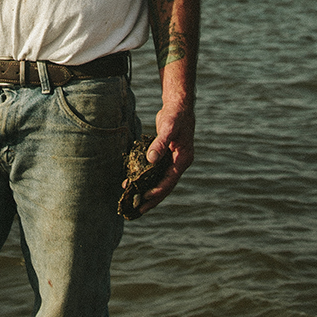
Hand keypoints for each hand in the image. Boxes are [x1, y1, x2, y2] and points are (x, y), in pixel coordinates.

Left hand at [132, 102, 193, 216]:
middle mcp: (179, 163)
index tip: (145, 199)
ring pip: (160, 180)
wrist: (178, 106)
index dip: (157, 191)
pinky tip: (133, 181)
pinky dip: (145, 177)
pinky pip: (155, 171)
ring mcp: (172, 160)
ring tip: (133, 200)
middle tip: (138, 210)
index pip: (170, 181)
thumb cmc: (175, 116)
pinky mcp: (165, 156)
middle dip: (152, 198)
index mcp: (183, 159)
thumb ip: (160, 143)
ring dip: (147, 189)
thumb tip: (150, 160)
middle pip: (165, 185)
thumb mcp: (168, 128)